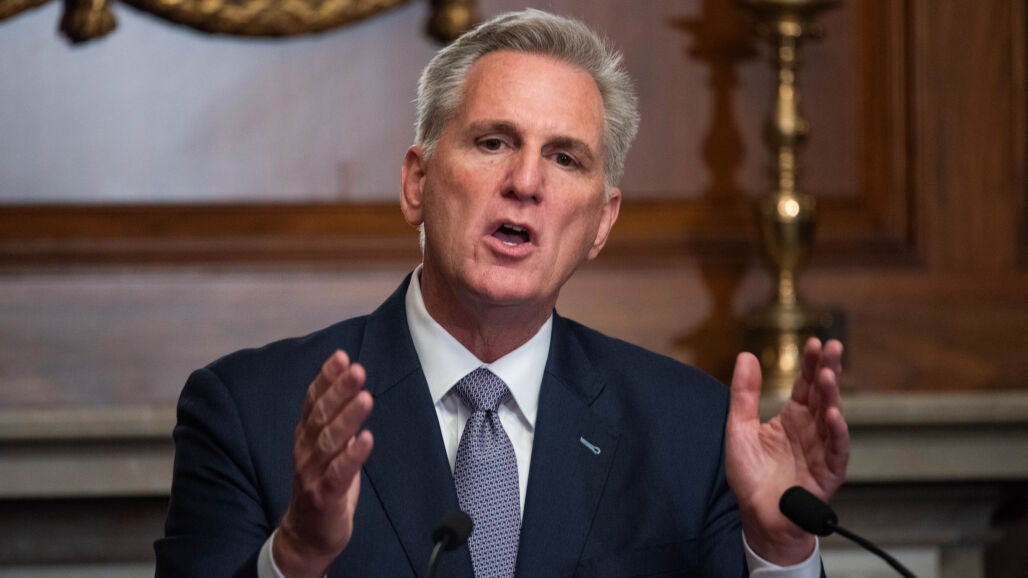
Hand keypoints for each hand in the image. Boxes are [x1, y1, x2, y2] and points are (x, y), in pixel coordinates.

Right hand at [274, 350, 374, 577]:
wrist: (307, 535)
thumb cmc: (322, 484)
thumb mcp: (327, 448)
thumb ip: (334, 419)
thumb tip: (352, 386)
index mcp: (306, 435)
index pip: (314, 401)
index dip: (326, 378)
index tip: (341, 356)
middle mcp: (305, 450)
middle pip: (322, 415)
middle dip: (339, 390)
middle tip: (357, 369)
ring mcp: (312, 473)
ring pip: (329, 441)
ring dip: (347, 418)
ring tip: (365, 397)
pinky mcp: (323, 496)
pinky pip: (338, 473)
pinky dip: (352, 455)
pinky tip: (365, 439)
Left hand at [725, 338, 848, 564]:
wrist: (758, 517)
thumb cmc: (751, 476)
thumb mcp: (739, 429)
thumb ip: (744, 394)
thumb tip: (746, 356)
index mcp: (792, 418)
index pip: (805, 385)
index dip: (810, 364)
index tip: (814, 342)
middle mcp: (811, 429)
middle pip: (822, 394)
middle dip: (828, 369)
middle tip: (832, 347)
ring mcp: (822, 449)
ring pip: (831, 417)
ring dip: (831, 396)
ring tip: (828, 375)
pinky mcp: (828, 472)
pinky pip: (836, 449)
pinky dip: (836, 432)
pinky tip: (833, 415)